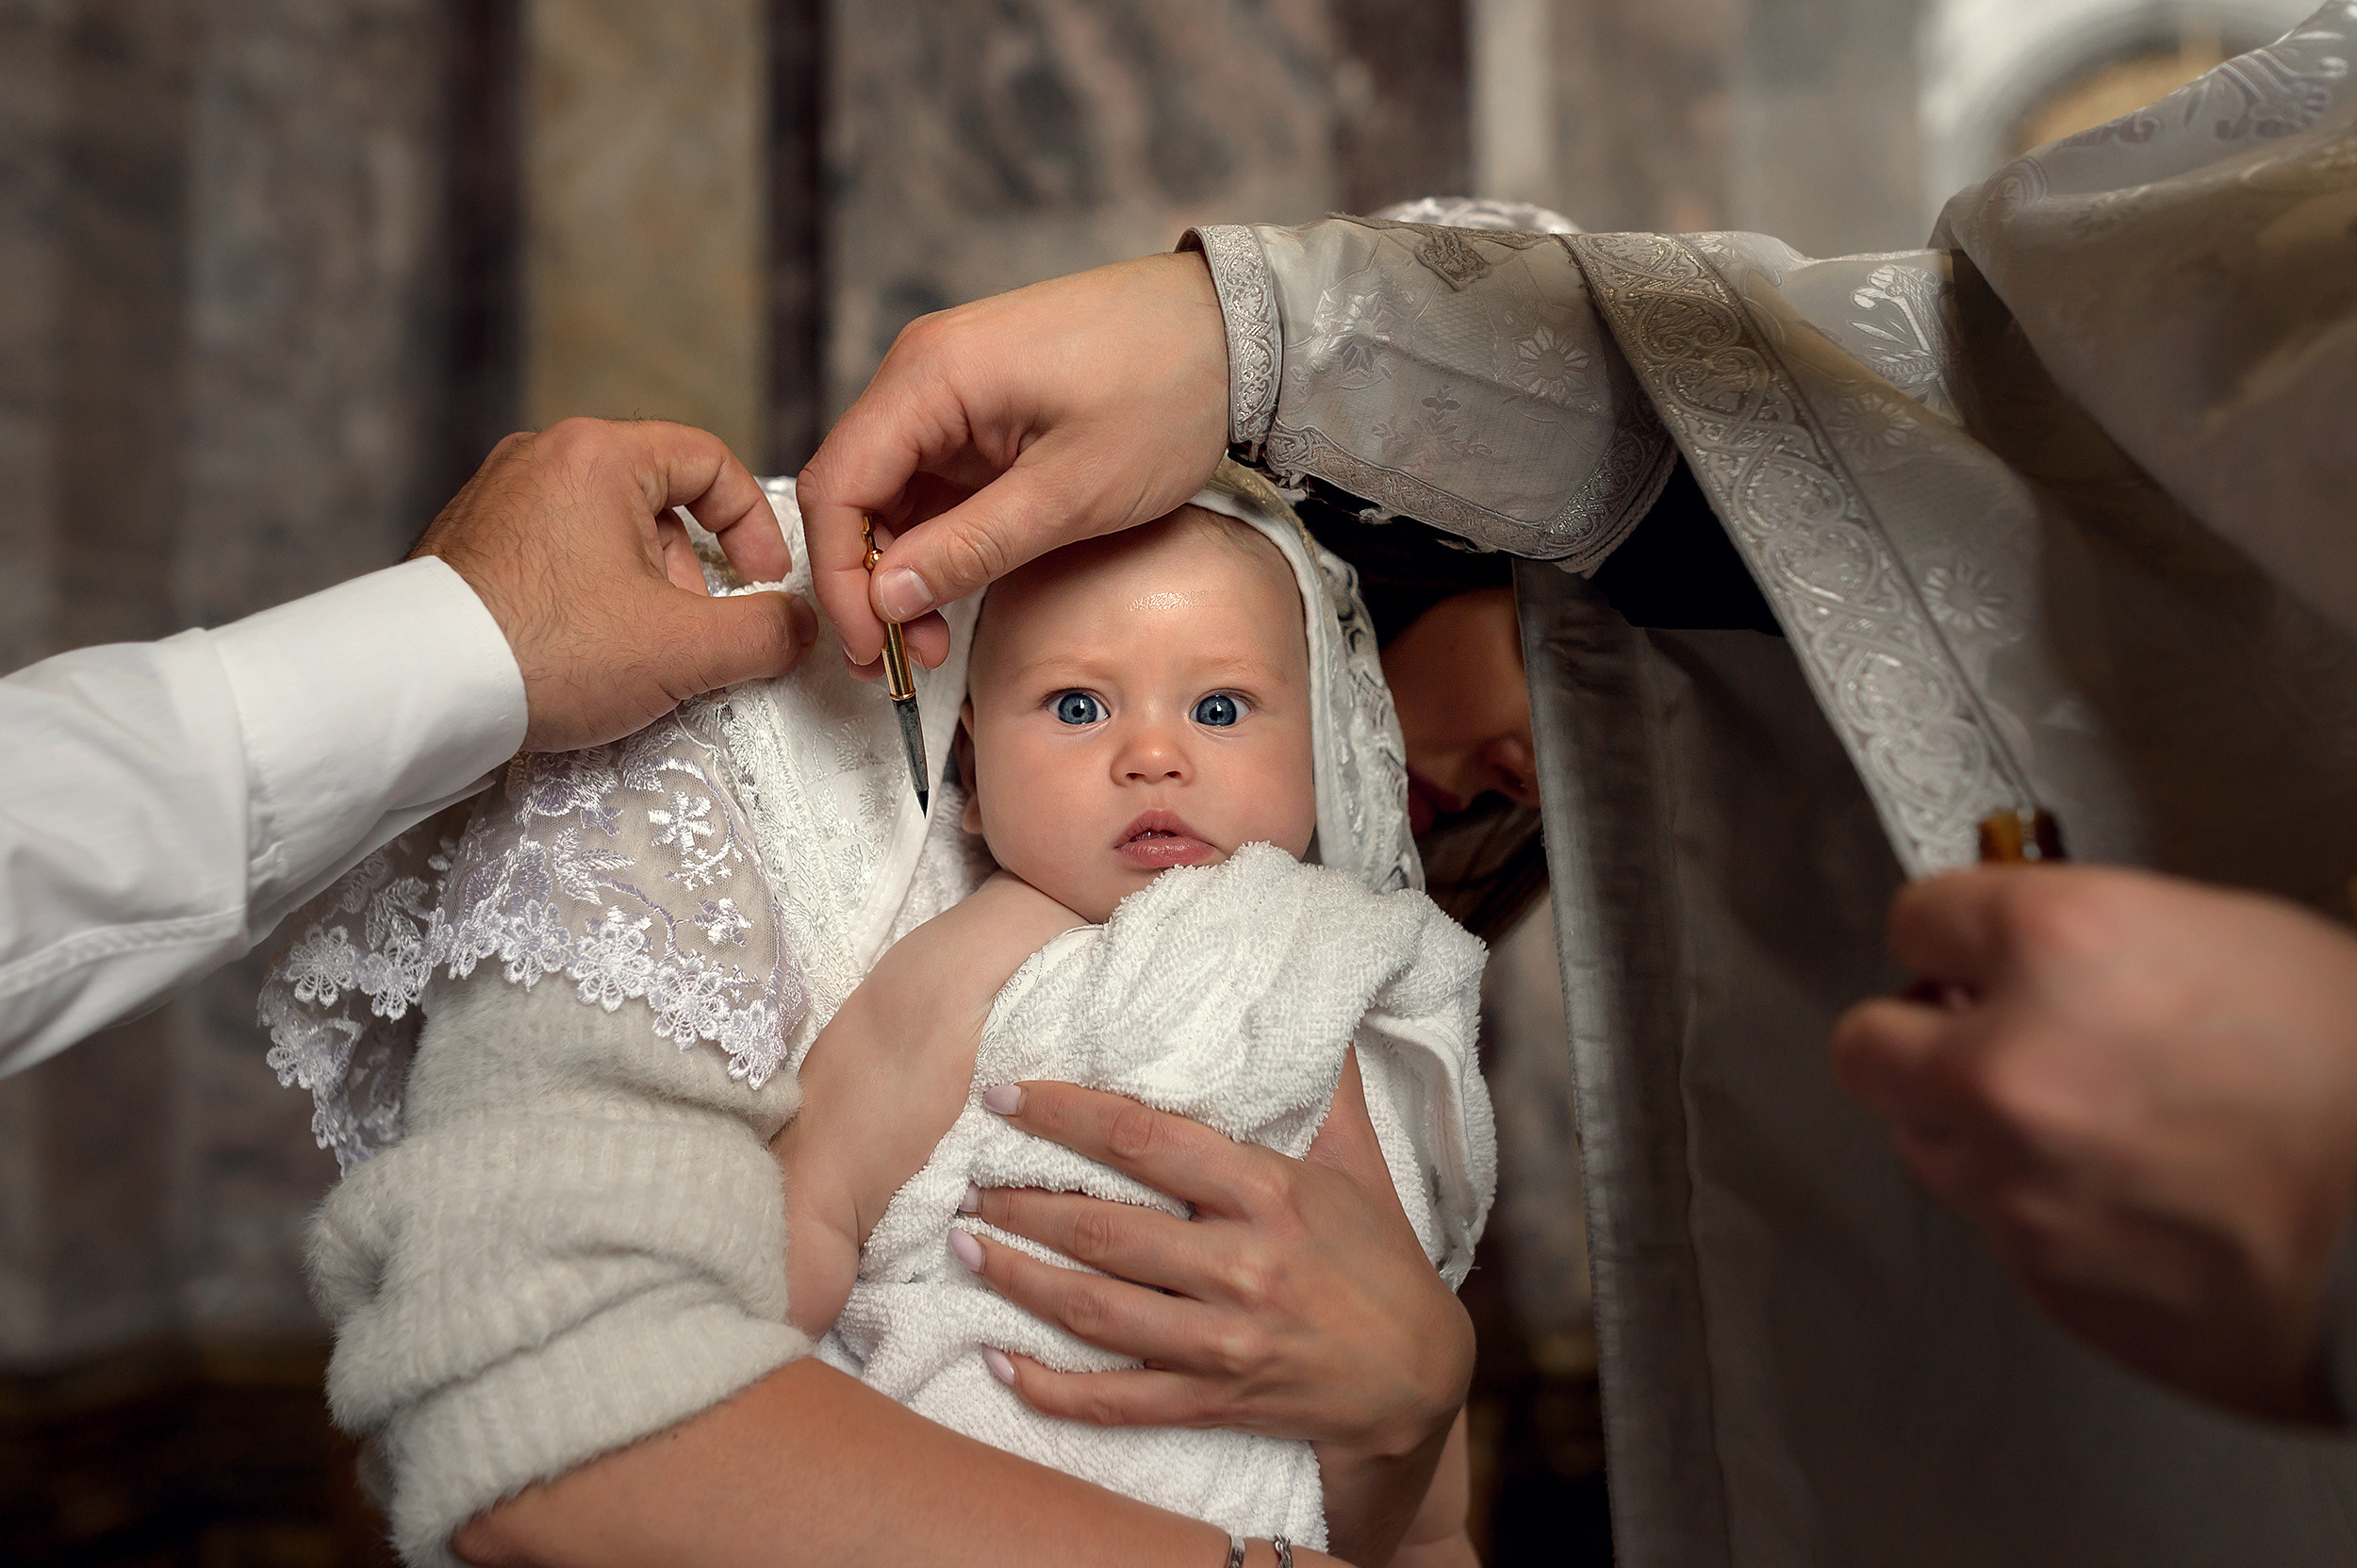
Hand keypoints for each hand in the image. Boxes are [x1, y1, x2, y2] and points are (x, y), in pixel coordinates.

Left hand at [413, 417, 817, 751]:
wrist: (417, 691)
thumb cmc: (542, 653)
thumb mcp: (682, 649)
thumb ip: (765, 633)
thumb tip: (798, 627)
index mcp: (597, 454)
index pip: (711, 463)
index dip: (755, 525)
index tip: (765, 583)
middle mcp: (541, 457)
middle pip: (658, 502)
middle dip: (689, 575)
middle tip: (689, 636)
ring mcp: (498, 498)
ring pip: (607, 533)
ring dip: (641, 593)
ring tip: (628, 656)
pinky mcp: (469, 543)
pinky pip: (557, 557)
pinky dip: (587, 600)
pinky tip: (579, 656)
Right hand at [796, 250, 1228, 672]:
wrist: (1235, 332)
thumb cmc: (1165, 389)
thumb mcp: (1071, 493)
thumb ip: (971, 549)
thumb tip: (888, 598)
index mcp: (929, 376)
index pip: (837, 487)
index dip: (840, 578)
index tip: (872, 644)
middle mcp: (924, 373)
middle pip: (856, 492)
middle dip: (869, 583)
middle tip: (902, 658)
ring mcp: (953, 391)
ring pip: (893, 495)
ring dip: (906, 569)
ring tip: (937, 637)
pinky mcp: (984, 410)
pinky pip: (936, 483)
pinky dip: (940, 541)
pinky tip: (961, 589)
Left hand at [959, 1054, 1471, 1566]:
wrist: (1420, 1381)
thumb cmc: (1381, 1260)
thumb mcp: (1361, 1164)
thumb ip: (1325, 1090)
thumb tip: (1312, 1008)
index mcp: (1271, 1192)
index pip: (1146, 1140)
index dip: (1066, 1114)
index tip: (1005, 1095)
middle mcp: (1244, 1264)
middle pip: (1103, 1227)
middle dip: (1019, 1202)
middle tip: (961, 1181)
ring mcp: (1225, 1340)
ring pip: (1095, 1309)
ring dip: (1017, 1279)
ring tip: (962, 1248)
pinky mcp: (1215, 1401)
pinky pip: (1116, 1401)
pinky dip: (1050, 1387)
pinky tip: (997, 1362)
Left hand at [1830, 864, 2356, 1421]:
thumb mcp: (2242, 942)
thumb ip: (2105, 942)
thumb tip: (2046, 956)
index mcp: (2059, 948)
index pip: (1918, 919)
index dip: (1950, 935)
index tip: (1963, 949)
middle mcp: (2006, 1065)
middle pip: (1869, 1044)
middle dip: (1912, 1038)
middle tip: (1966, 1039)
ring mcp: (2012, 1182)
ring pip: (1923, 1144)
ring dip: (1969, 1131)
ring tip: (2070, 1131)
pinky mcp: (2039, 1277)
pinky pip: (1996, 1230)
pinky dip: (2039, 1214)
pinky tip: (2125, 1205)